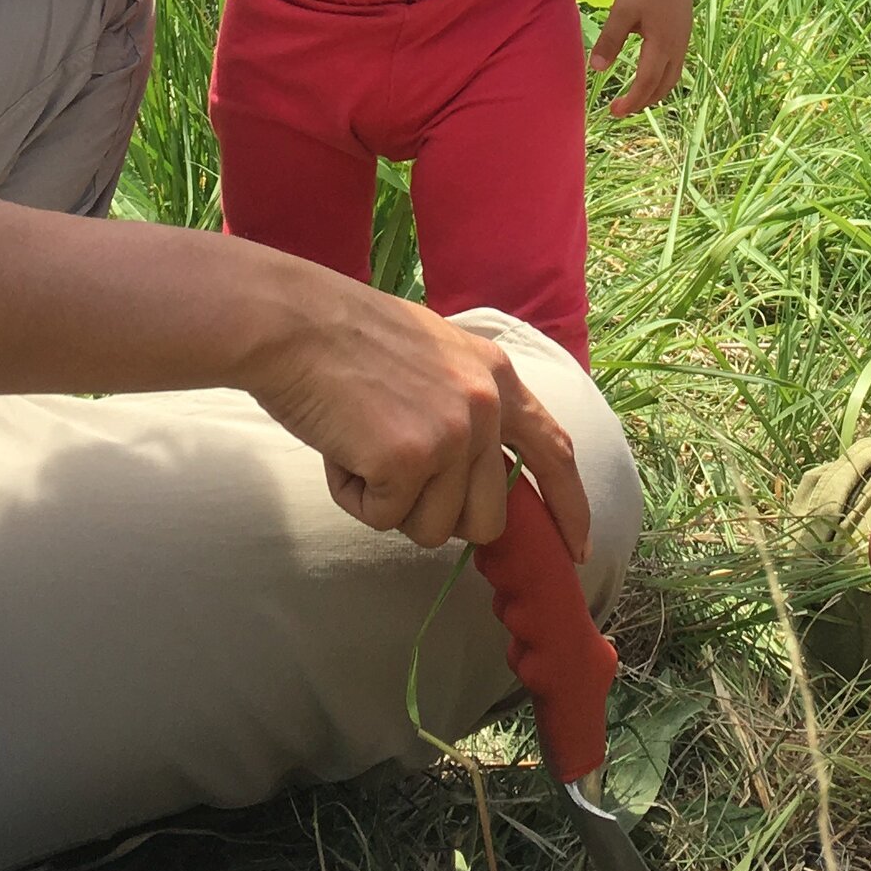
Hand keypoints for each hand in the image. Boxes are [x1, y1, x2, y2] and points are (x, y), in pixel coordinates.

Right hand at [245, 273, 593, 559]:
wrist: (293, 322)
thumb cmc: (346, 338)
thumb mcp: (435, 354)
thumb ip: (468, 405)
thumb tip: (477, 475)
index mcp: (497, 375)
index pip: (552, 452)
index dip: (568, 506)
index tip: (577, 548)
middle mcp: (486, 405)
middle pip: (486, 518)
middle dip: (438, 512)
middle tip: (392, 470)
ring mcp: (451, 433)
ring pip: (432, 528)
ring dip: (390, 503)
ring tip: (360, 444)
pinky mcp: (410, 460)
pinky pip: (383, 519)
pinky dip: (354, 497)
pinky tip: (340, 449)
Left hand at [588, 0, 694, 116]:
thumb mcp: (622, 12)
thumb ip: (610, 40)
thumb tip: (596, 69)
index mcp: (661, 46)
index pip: (646, 84)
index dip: (630, 101)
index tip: (613, 111)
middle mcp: (676, 49)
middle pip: (661, 87)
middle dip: (642, 102)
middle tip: (620, 109)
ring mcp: (683, 43)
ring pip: (672, 79)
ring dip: (653, 93)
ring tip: (635, 99)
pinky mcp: (683, 36)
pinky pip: (675, 68)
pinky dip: (661, 80)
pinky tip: (649, 76)